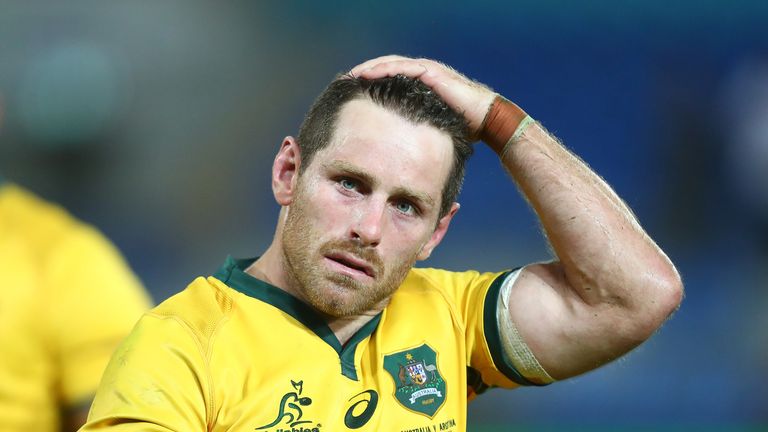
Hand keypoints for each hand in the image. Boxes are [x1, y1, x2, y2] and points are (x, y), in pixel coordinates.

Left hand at [350, 55, 496, 138]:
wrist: (487, 120)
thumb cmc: (463, 127)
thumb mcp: (431, 127)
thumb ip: (416, 129)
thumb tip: (397, 150)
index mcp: (421, 85)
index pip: (390, 77)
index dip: (371, 81)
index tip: (352, 90)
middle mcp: (423, 73)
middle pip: (387, 67)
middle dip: (366, 72)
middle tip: (345, 79)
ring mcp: (428, 70)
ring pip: (392, 63)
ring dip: (370, 68)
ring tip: (351, 75)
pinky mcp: (432, 72)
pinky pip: (403, 67)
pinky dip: (384, 69)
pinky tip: (368, 75)